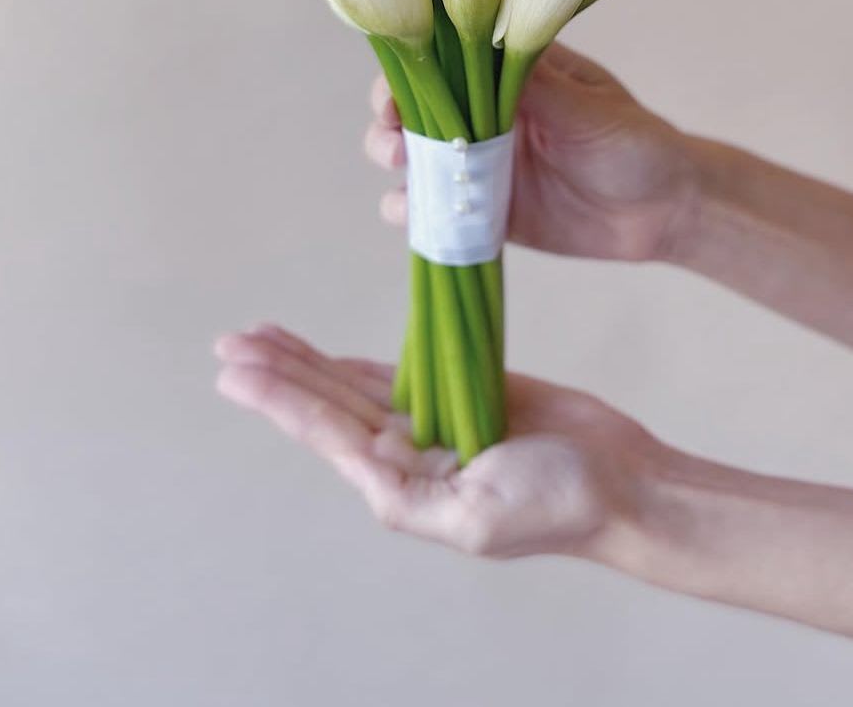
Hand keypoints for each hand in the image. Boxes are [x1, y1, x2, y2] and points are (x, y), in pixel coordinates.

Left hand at [214, 324, 673, 564]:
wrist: (623, 480)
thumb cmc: (559, 505)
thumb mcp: (480, 516)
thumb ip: (417, 493)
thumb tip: (363, 461)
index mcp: (402, 487)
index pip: (327, 432)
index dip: (279, 397)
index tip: (236, 369)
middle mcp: (407, 454)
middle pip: (329, 402)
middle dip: (278, 371)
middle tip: (230, 341)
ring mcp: (432, 422)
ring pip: (355, 384)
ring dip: (307, 361)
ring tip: (260, 335)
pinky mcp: (461, 393)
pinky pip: (400, 370)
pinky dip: (357, 359)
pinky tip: (324, 351)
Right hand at [364, 43, 700, 260]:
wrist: (665, 213)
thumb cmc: (636, 143)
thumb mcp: (590, 108)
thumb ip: (537, 85)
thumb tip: (483, 44)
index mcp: (512, 73)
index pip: (448, 57)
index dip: (413, 68)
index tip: (396, 90)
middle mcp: (489, 113)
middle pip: (419, 106)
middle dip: (391, 118)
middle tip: (392, 138)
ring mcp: (484, 163)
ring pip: (419, 156)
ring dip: (395, 160)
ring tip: (400, 169)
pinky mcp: (487, 210)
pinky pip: (439, 208)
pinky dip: (414, 211)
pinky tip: (410, 213)